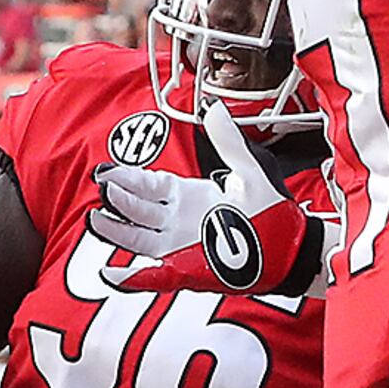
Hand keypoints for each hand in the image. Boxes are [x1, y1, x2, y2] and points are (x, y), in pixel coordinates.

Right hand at [86, 99, 311, 295]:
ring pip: (138, 239)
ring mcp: (181, 247)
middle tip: (102, 188)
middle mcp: (180, 222)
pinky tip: (112, 274)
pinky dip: (133, 278)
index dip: (128, 179)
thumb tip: (214, 109)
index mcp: (190, 197)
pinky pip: (155, 276)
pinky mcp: (188, 271)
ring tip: (96, 219)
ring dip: (117, 231)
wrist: (292, 247)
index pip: (149, 186)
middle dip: (119, 199)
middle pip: (138, 210)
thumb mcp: (248, 171)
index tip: (108, 171)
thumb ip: (228, 142)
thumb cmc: (272, 211)